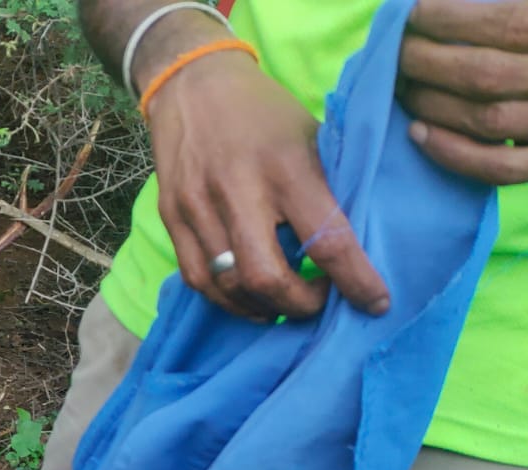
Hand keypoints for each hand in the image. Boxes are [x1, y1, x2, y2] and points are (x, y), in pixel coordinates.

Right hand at [141, 50, 389, 319]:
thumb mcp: (310, 137)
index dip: (355, 282)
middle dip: (300, 304)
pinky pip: (198, 279)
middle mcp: (238, 191)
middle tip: (319, 301)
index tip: (375, 303)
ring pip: (229, 286)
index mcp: (287, 168)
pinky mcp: (171, 217)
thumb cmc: (264, 113)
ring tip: (284, 304)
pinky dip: (227, 299)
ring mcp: (197, 207)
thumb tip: (357, 245)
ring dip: (264, 307)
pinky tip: (249, 298)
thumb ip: (328, 189)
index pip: (327, 241)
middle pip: (267, 277)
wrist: (192, 85)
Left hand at [401, 0, 527, 183]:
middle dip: (426, 63)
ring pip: (485, 119)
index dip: (449, 19)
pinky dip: (452, 153)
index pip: (504, 23)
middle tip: (396, 53)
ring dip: (431, 103)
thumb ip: (514, 8)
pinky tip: (417, 133)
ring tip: (402, 87)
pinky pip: (499, 167)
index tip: (411, 15)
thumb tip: (442, 3)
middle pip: (483, 74)